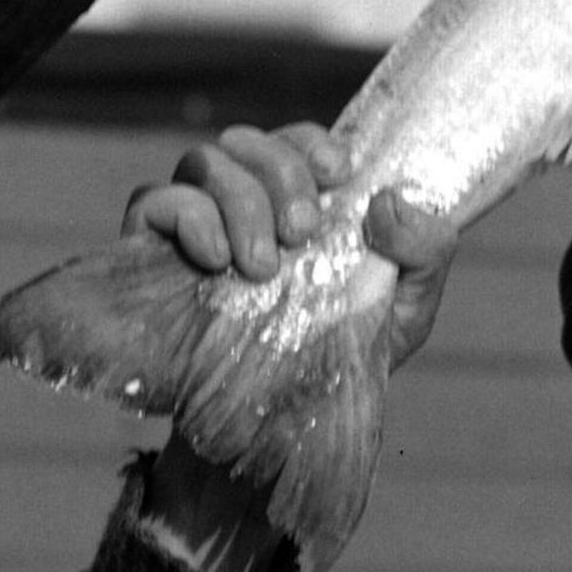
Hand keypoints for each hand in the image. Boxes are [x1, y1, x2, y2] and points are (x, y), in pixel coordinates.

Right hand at [126, 123, 459, 373]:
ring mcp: (192, 220)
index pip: (296, 142)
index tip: (338, 174)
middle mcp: (241, 199)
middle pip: (246, 142)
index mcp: (298, 200)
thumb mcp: (403, 311)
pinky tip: (213, 257)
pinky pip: (153, 200)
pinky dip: (186, 215)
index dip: (311, 144)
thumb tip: (388, 201)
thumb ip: (422, 253)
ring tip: (262, 266)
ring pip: (203, 162)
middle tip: (301, 233)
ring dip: (239, 201)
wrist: (270, 430)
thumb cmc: (340, 359)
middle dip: (279, 175)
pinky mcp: (148, 250)